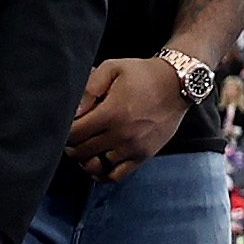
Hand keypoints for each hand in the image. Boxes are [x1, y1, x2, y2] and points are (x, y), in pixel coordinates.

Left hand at [66, 55, 188, 177]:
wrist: (178, 85)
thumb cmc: (143, 74)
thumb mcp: (113, 68)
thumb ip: (89, 88)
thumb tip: (74, 111)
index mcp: (111, 113)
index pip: (74, 134)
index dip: (65, 131)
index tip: (68, 124)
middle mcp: (121, 135)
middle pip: (81, 152)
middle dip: (71, 145)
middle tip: (74, 136)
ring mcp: (133, 148)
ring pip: (96, 166)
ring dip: (85, 159)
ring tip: (86, 148)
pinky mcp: (143, 155)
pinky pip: (116, 175)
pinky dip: (102, 174)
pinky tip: (98, 163)